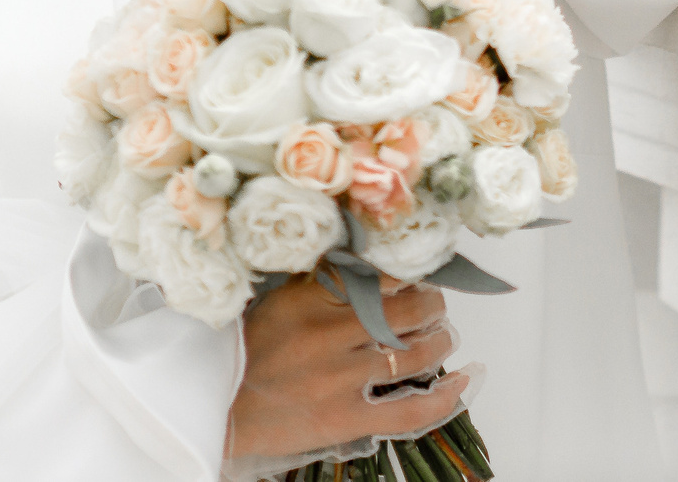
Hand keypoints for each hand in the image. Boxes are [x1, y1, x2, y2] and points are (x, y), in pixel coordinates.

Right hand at [225, 274, 465, 460]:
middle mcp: (331, 335)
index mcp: (309, 299)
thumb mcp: (274, 302)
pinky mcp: (346, 419)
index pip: (379, 271)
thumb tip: (367, 259)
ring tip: (442, 333)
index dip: (409, 268)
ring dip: (440, 338)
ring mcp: (342, 379)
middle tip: (432, 301)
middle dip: (431, 302)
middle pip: (407, 307)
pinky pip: (410, 411)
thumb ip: (319, 281)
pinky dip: (445, 397)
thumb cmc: (240, 355)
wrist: (212, 411)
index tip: (419, 266)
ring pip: (416, 352)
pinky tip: (465, 380)